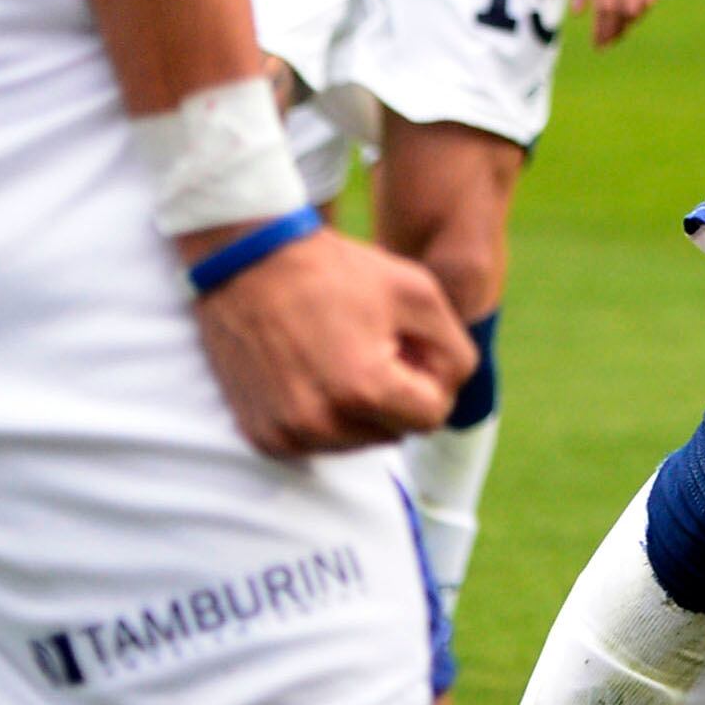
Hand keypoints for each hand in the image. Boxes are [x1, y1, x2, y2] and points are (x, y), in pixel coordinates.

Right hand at [187, 229, 473, 458]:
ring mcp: (285, 434)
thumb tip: (452, 391)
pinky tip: (315, 371)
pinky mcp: (261, 436)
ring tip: (343, 355)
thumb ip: (454, 350)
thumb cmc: (337, 271)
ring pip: (356, 441)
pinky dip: (325, 414)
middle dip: (397, 396)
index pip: (432, 417)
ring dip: (361, 409)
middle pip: (394, 432)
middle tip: (374, 346)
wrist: (249, 263)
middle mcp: (320, 423)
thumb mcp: (417, 293)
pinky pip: (317, 441)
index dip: (432, 379)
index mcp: (364, 390)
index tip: (410, 347)